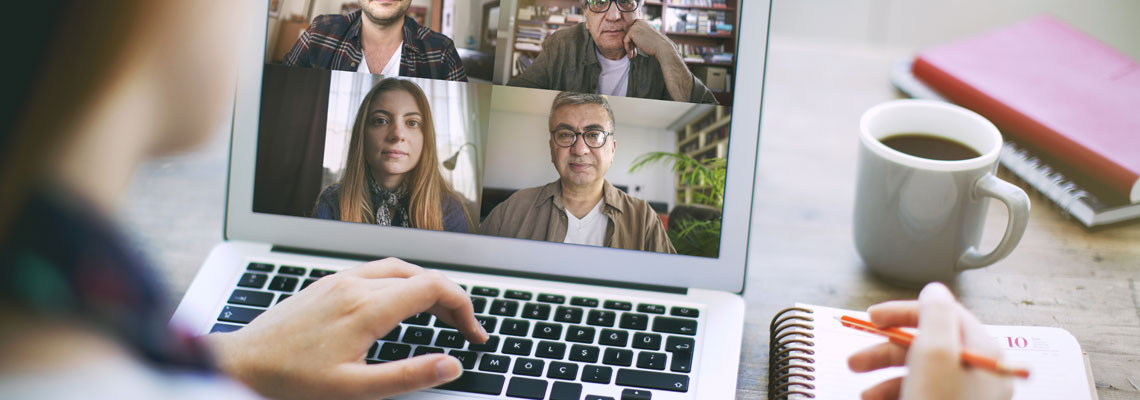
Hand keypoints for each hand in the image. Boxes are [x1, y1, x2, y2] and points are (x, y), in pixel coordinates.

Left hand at [207, 258, 487, 399]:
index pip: (433, 288)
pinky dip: (400, 283)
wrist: (240, 364)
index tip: (475, 335)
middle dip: (450, 300)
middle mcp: (355, 285)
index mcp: (367, 308)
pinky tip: (398, 306)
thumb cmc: (291, 381)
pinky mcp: (326, 284)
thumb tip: (451, 365)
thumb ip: (408, 376)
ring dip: (426, 287)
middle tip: (464, 330)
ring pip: (398, 269)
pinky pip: (374, 271)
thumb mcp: (355, 390)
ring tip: (439, 317)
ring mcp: (339, 280)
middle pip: (420, 275)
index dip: (464, 308)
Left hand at [623, 19, 672, 58]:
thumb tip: (628, 39)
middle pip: (629, 34)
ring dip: (629, 48)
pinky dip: (627, 48)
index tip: (635, 50)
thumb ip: (638, 36)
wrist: (661, 46)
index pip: (632, 31)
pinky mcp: (632, 32)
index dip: (633, 41)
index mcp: (642, 22)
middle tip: (633, 53)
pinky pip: (625, 41)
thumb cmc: (654, 44)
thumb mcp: (645, 37)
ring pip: (626, 38)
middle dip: (631, 45)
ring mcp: (634, 26)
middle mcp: (638, 22)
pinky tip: (631, 54)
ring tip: (632, 56)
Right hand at [847, 283, 1012, 399]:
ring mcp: (964, 399)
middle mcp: (979, 376)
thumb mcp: (933, 355)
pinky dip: (893, 397)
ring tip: (864, 395)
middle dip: (886, 351)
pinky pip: (918, 396)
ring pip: (919, 375)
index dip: (905, 312)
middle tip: (856, 361)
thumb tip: (935, 289)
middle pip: (927, 346)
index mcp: (983, 355)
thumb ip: (934, 315)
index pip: (944, 315)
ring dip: (883, 379)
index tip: (872, 318)